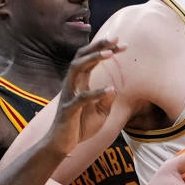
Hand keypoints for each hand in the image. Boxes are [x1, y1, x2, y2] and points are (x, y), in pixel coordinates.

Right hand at [47, 38, 123, 157]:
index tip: (122, 44)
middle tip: (115, 38)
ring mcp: (69, 95)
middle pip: (81, 56)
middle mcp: (72, 84)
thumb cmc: (80, 127)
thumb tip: (115, 88)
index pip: (91, 59)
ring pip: (77, 69)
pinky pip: (81, 98)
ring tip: (110, 54)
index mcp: (80, 83)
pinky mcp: (68, 110)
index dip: (105, 49)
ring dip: (93, 59)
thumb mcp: (100, 113)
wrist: (62, 145)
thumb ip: (106, 100)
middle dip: (98, 46)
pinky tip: (111, 89)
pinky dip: (96, 92)